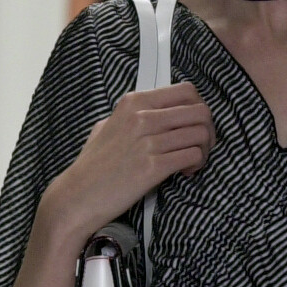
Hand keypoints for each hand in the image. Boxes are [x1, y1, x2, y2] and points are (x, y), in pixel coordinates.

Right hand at [50, 83, 214, 239]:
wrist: (78, 195)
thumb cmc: (93, 165)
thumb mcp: (107, 126)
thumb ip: (132, 115)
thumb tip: (156, 111)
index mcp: (134, 102)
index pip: (186, 91)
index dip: (199, 108)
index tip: (194, 125)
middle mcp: (142, 116)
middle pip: (200, 111)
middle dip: (208, 130)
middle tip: (201, 146)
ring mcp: (148, 141)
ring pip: (200, 133)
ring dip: (204, 150)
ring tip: (191, 162)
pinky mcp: (153, 166)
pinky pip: (193, 155)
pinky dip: (196, 164)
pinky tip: (184, 172)